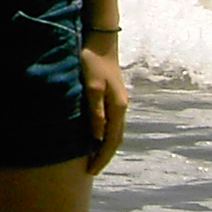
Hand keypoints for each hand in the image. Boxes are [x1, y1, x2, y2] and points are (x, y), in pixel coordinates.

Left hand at [80, 41, 128, 174]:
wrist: (101, 40)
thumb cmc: (93, 62)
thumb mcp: (92, 87)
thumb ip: (95, 112)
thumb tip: (98, 137)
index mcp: (118, 107)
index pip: (111, 141)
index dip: (102, 158)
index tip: (91, 171)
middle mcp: (121, 107)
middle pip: (115, 139)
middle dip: (104, 156)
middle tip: (90, 169)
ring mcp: (118, 101)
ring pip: (114, 131)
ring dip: (105, 146)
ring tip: (91, 157)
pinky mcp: (112, 95)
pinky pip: (110, 122)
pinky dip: (104, 134)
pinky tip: (94, 135)